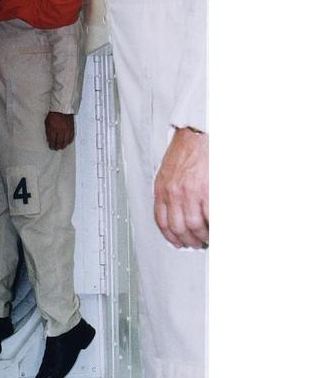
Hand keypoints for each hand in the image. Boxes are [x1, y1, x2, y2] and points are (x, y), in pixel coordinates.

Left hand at [44, 111, 74, 149]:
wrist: (62, 108)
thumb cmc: (53, 114)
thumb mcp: (47, 122)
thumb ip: (48, 131)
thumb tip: (48, 139)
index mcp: (53, 129)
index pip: (52, 141)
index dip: (52, 145)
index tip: (51, 147)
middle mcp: (60, 130)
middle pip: (59, 142)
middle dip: (57, 147)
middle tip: (56, 148)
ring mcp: (67, 130)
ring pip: (66, 141)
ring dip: (63, 145)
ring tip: (61, 147)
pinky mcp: (71, 128)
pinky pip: (71, 137)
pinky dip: (69, 141)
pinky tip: (67, 142)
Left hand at [154, 127, 208, 248]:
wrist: (197, 134)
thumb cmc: (185, 150)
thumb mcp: (168, 172)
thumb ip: (169, 191)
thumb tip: (175, 211)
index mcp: (162, 188)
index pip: (161, 221)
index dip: (170, 236)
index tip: (177, 241)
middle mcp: (174, 193)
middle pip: (178, 227)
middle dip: (187, 239)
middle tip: (195, 243)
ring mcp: (190, 193)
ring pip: (195, 226)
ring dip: (202, 236)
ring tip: (207, 237)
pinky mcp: (207, 191)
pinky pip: (210, 217)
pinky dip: (214, 226)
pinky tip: (216, 228)